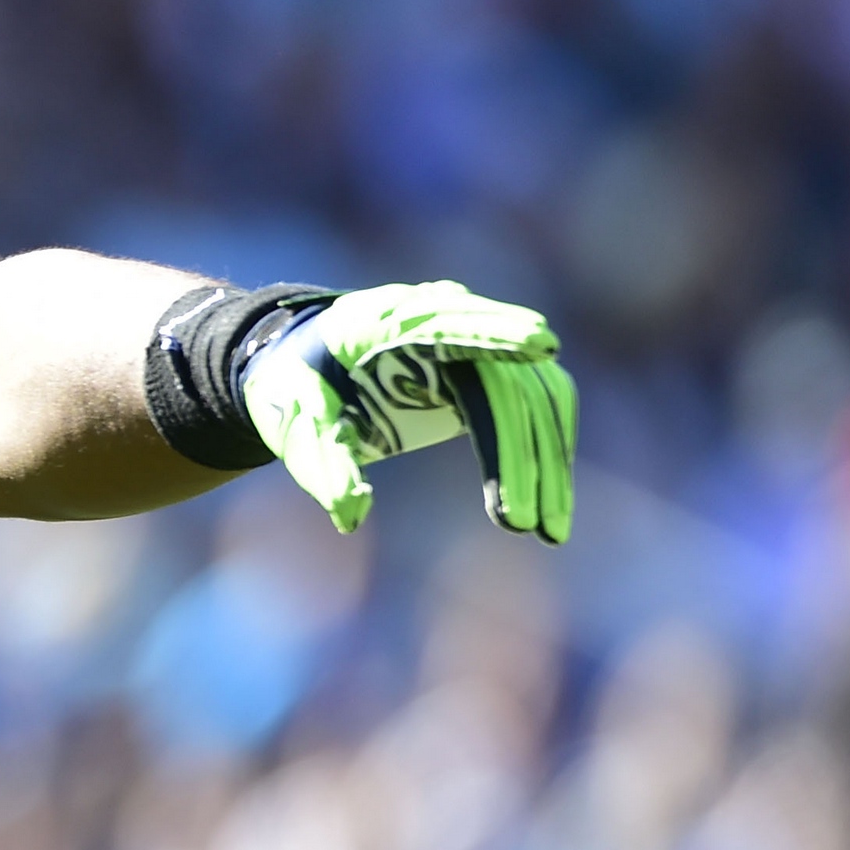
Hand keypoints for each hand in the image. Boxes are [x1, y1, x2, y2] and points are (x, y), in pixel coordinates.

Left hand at [239, 281, 575, 540]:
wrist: (309, 366)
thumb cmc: (297, 389)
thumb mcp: (296, 425)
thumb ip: (323, 462)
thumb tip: (351, 515)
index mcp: (384, 320)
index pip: (447, 323)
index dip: (494, 332)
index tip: (540, 345)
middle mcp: (441, 320)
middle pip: (500, 380)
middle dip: (519, 452)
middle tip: (525, 522)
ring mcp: (472, 340)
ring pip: (532, 396)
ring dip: (547, 462)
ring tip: (549, 530)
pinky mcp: (489, 368)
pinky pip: (535, 407)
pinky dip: (548, 454)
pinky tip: (554, 505)